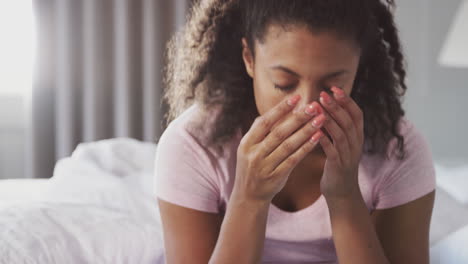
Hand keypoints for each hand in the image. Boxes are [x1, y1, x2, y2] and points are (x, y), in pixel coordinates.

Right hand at [233, 95, 326, 203]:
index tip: (296, 97)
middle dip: (298, 118)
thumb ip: (260, 131)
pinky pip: (294, 159)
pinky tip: (317, 138)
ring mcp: (265, 166)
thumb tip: (276, 110)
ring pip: (288, 145)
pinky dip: (306, 147)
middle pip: (279, 132)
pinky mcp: (276, 177)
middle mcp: (254, 154)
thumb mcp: (249, 148)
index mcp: (246, 143)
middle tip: (314, 106)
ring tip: (321, 119)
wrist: (248, 196)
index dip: (280, 109)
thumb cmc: (253, 166)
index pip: (264, 122)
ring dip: (306, 131)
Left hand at [318, 86, 364, 200]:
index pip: (357, 114)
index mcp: (357, 137)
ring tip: (317, 108)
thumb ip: (339, 127)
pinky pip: (332, 151)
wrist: (342, 193)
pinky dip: (325, 140)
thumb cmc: (337, 165)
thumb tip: (328, 106)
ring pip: (341, 134)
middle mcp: (356, 145)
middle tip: (323, 94)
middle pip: (349, 121)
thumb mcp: (342, 144)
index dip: (347, 100)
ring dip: (329, 120)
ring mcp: (348, 156)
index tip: (334, 88)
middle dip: (336, 106)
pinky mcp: (338, 167)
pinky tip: (314, 132)